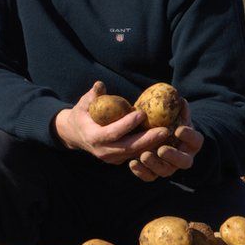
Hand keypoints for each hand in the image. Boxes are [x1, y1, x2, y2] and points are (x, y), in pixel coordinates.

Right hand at [54, 81, 168, 164]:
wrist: (76, 134)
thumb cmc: (82, 114)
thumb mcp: (83, 103)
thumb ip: (92, 95)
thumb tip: (100, 84)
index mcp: (93, 137)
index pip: (112, 132)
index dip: (127, 124)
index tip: (142, 113)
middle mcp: (102, 151)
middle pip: (128, 147)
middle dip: (147, 140)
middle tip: (165, 130)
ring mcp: (111, 158)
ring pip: (134, 154)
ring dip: (152, 145)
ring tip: (168, 135)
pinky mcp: (118, 160)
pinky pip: (135, 155)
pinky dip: (148, 149)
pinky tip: (162, 141)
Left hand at [128, 100, 203, 180]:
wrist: (158, 136)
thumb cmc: (168, 122)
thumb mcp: (174, 115)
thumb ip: (177, 110)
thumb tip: (180, 100)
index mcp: (191, 143)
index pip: (196, 141)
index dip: (189, 136)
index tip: (178, 129)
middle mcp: (183, 158)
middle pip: (184, 162)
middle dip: (173, 156)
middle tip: (161, 149)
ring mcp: (169, 167)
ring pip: (165, 171)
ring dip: (154, 164)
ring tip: (143, 155)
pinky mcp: (154, 173)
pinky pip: (149, 177)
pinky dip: (141, 172)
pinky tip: (132, 163)